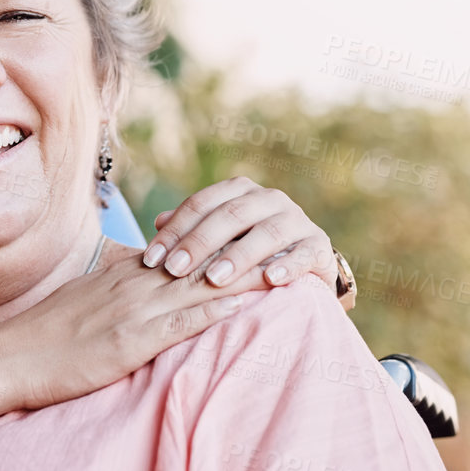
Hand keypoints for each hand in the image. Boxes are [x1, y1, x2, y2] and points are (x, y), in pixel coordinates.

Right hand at [0, 245, 269, 409]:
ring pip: (200, 285)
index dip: (228, 242)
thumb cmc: (47, 336)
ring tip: (285, 267)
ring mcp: (133, 310)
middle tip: (290, 241)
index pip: (189, 250)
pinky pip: (179, 321)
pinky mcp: (130, 340)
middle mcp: (136, 284)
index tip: (265, 235)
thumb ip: (120, 291)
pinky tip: (243, 304)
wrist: (10, 355)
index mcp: (128, 275)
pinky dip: (213, 310)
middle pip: (205, 260)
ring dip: (244, 275)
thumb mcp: (88, 302)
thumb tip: (149, 285)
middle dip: (249, 251)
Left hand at [140, 176, 346, 305]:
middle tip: (175, 270)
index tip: (151, 259)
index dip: (174, 231)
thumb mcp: (220, 235)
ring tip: (215, 278)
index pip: (200, 205)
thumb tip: (158, 223)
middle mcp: (269, 199)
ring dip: (239, 256)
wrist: (303, 260)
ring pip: (266, 233)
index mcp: (239, 191)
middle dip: (199, 243)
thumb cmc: (248, 247)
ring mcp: (296, 220)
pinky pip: (304, 253)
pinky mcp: (318, 245)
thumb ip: (192, 227)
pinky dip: (289, 265)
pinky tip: (271, 279)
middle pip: (230, 216)